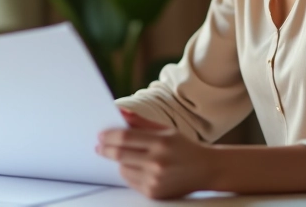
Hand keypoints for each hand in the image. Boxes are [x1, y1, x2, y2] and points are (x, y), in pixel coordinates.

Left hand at [96, 108, 218, 199]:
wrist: (206, 170)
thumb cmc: (184, 147)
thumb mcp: (166, 130)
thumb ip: (141, 122)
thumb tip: (120, 112)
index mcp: (161, 142)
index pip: (125, 137)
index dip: (108, 135)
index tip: (100, 135)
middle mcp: (157, 162)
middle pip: (119, 154)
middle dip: (105, 149)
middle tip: (99, 145)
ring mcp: (155, 179)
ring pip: (122, 169)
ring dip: (118, 162)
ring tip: (122, 155)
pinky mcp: (153, 192)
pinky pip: (130, 181)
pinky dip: (128, 173)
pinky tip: (135, 167)